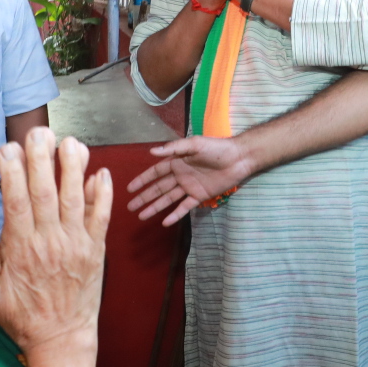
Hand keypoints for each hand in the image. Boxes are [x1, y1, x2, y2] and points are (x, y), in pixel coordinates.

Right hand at [0, 128, 111, 358]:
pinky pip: (101, 218)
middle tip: (38, 132)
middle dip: (42, 160)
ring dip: (73, 169)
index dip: (13, 173)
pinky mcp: (96, 250)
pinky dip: (103, 196)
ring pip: (75, 200)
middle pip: (46, 193)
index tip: (8, 149)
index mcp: (22, 250)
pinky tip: (101, 173)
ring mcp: (77, 245)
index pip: (16, 203)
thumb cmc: (23, 317)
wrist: (62, 340)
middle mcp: (50, 243)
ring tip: (70, 142)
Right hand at [126, 135, 255, 226]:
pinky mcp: (200, 196)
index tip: (129, 188)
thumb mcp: (194, 144)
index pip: (155, 172)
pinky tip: (165, 222)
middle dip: (144, 197)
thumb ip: (174, 148)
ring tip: (141, 216)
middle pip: (158, 188)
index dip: (142, 180)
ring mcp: (189, 187)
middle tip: (130, 206)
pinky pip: (185, 207)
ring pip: (168, 199)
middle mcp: (180, 175)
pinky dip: (175, 215)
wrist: (238, 158)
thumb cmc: (216, 148)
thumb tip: (151, 152)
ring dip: (155, 207)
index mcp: (177, 162)